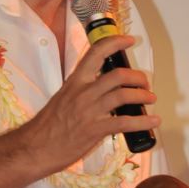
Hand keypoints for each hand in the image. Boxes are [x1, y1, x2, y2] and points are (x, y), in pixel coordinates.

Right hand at [25, 34, 159, 174]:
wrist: (35, 147)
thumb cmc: (48, 126)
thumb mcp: (63, 98)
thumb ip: (82, 91)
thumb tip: (103, 90)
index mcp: (75, 81)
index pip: (96, 53)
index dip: (115, 43)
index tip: (129, 40)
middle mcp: (83, 92)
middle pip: (118, 75)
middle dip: (138, 77)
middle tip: (145, 83)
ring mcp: (89, 111)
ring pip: (124, 95)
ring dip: (143, 96)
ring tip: (150, 99)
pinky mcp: (95, 130)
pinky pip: (125, 122)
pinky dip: (143, 121)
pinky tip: (153, 121)